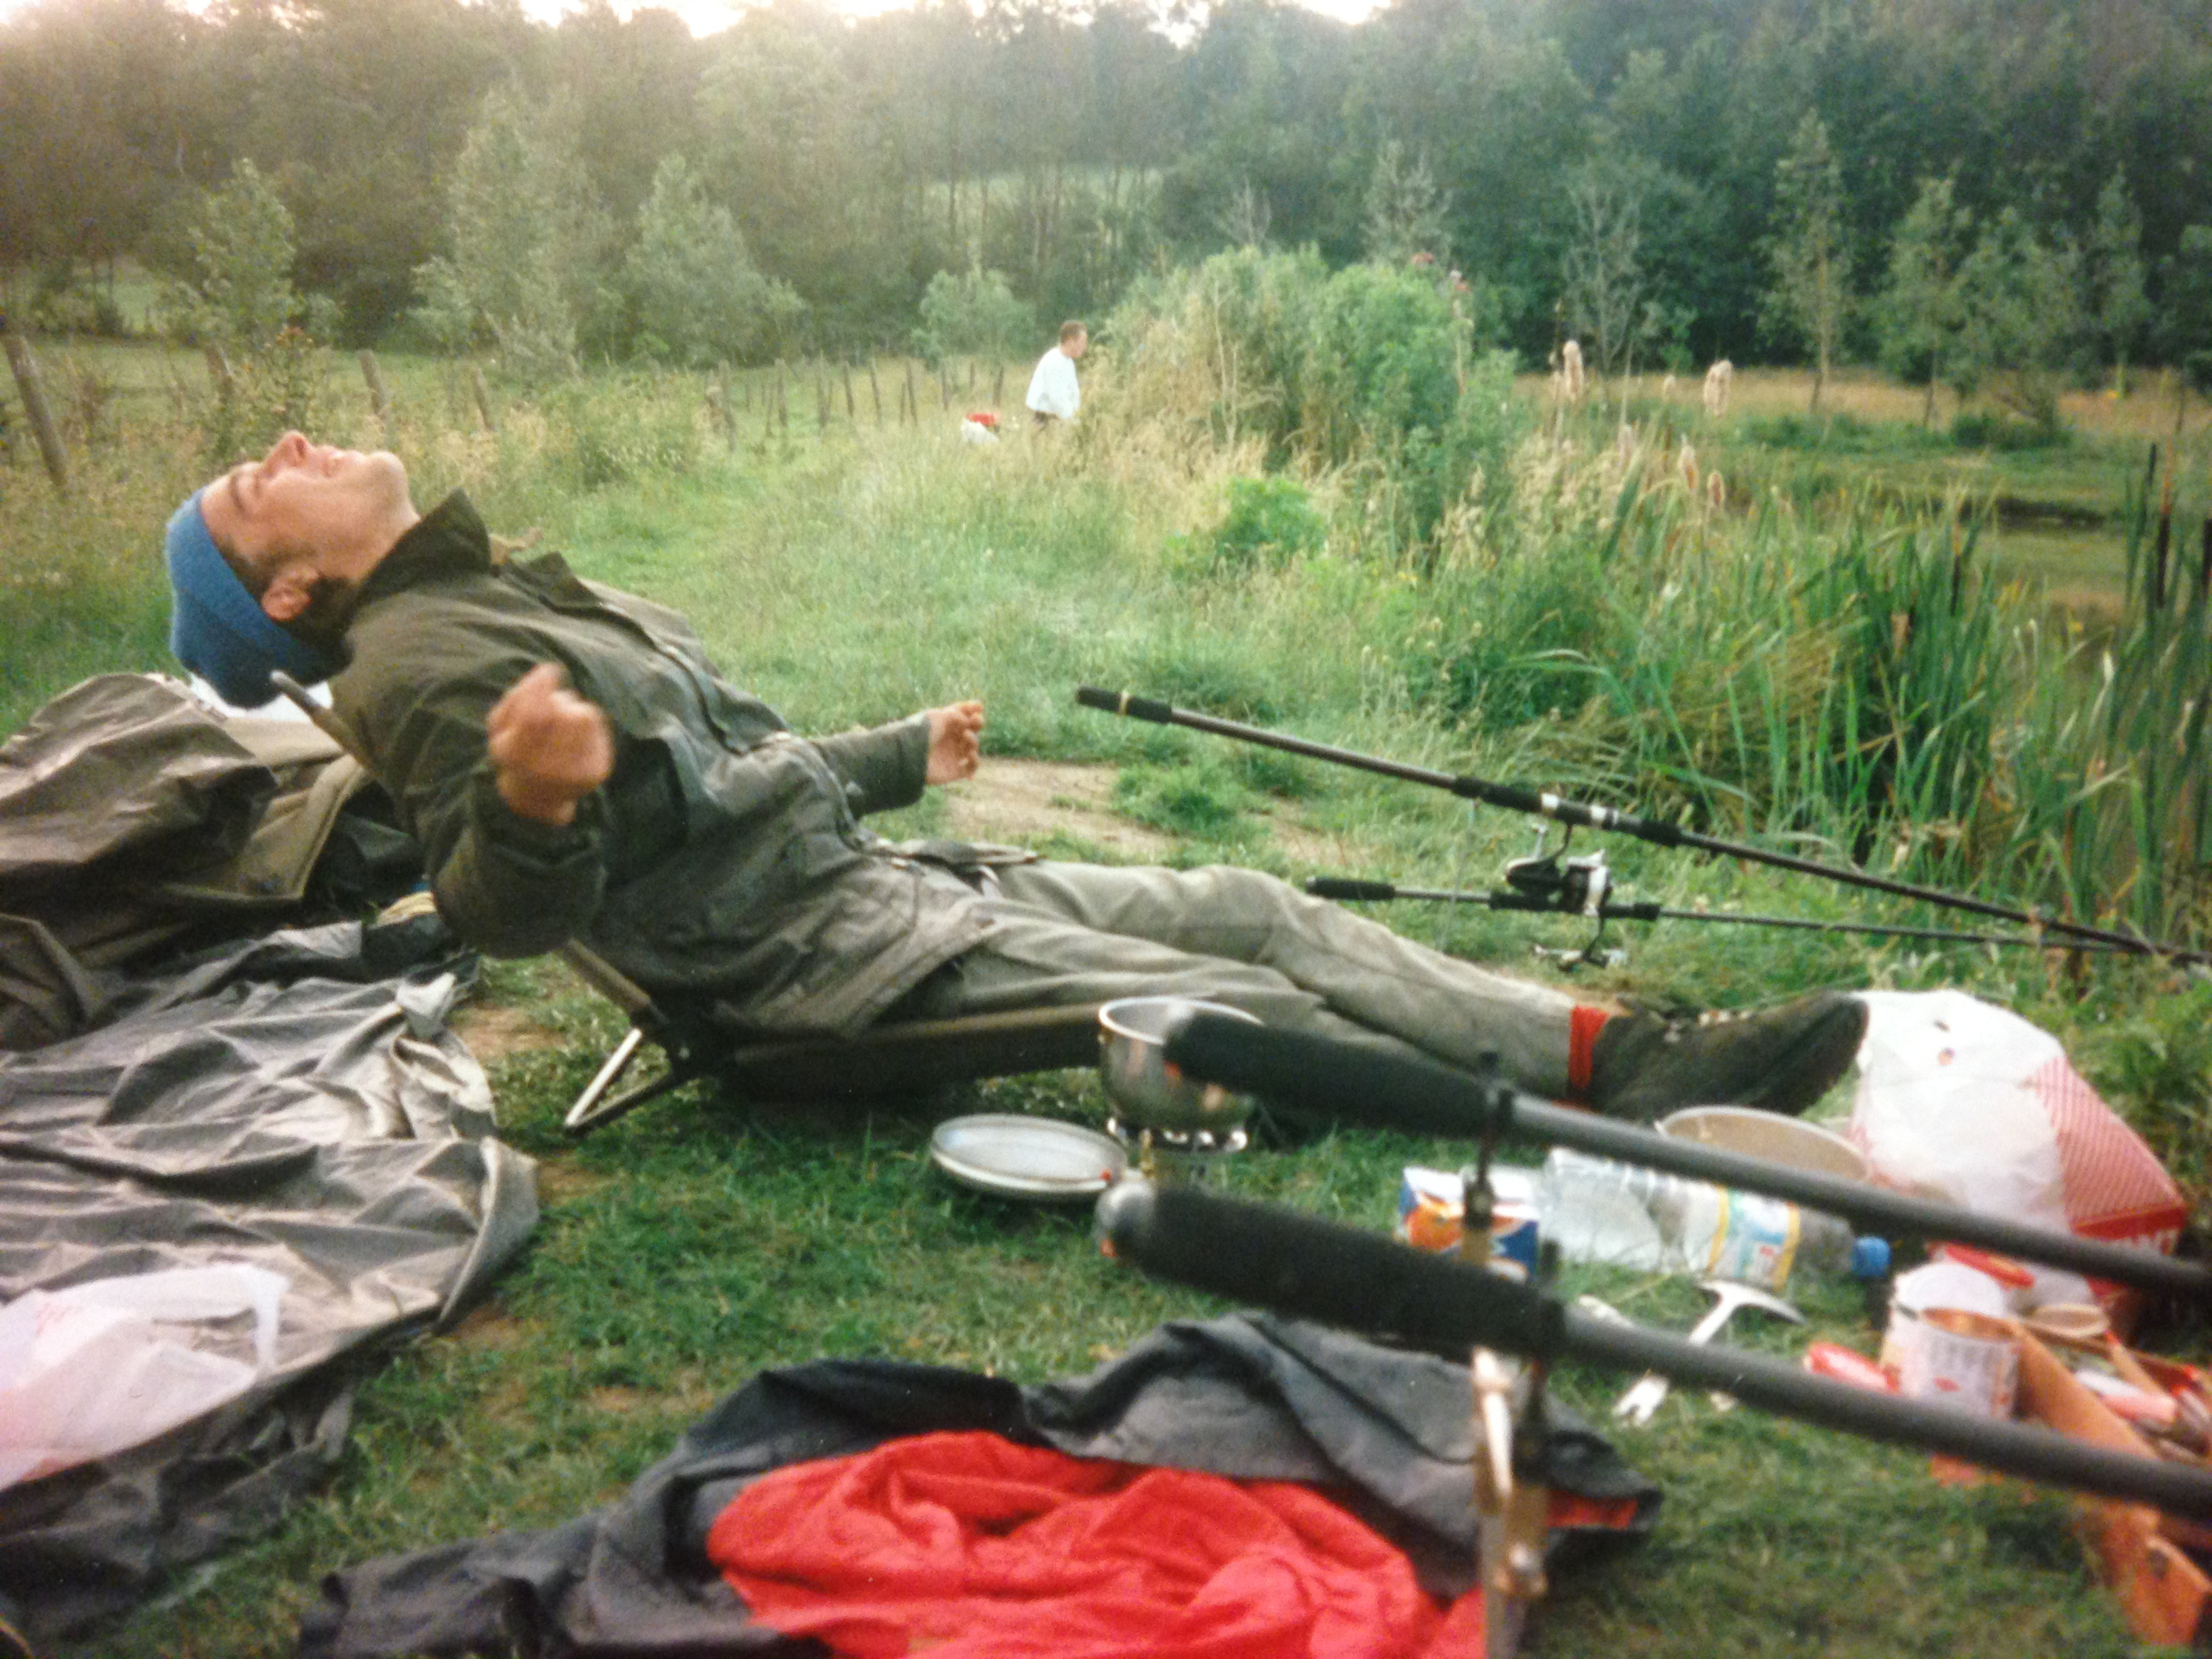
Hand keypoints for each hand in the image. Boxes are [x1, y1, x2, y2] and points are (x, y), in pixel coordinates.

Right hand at [486, 663, 613, 825]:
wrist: (538, 796)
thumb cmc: (515, 753)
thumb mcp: (500, 727)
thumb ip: (515, 698)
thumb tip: (545, 673)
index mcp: (516, 756)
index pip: (533, 716)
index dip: (542, 687)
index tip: (549, 669)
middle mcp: (548, 769)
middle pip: (561, 713)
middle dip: (557, 700)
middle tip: (550, 705)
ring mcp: (576, 772)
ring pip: (582, 716)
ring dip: (572, 709)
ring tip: (561, 721)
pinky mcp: (598, 771)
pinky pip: (597, 727)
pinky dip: (585, 721)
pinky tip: (575, 734)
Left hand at [924, 699, 983, 785]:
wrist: (910, 756)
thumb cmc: (921, 733)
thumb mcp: (938, 716)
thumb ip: (956, 715)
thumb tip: (968, 723)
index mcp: (942, 725)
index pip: (961, 715)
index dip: (971, 709)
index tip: (979, 706)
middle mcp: (948, 739)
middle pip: (970, 729)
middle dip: (977, 723)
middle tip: (977, 720)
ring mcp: (952, 755)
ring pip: (973, 746)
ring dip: (974, 739)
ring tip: (966, 736)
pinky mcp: (954, 771)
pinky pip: (972, 767)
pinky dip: (975, 760)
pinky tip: (969, 754)